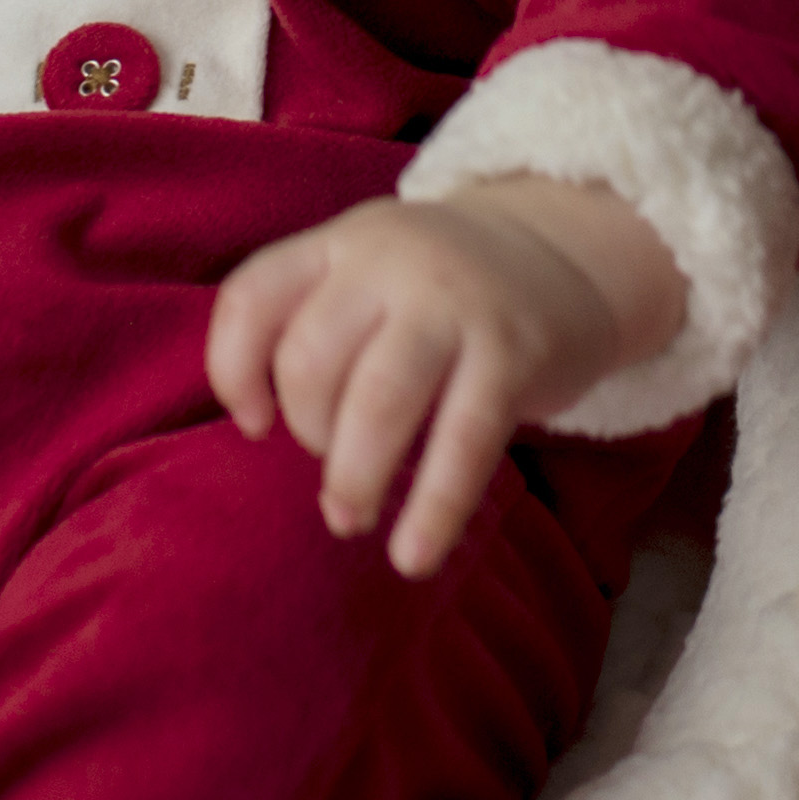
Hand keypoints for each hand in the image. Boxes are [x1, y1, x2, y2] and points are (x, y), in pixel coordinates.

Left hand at [206, 177, 684, 578]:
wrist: (565, 252)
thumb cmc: (440, 292)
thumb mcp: (371, 273)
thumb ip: (315, 324)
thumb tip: (261, 430)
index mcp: (343, 242)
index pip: (253, 295)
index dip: (233, 370)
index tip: (254, 425)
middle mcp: (393, 260)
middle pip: (310, 359)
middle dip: (309, 433)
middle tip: (333, 472)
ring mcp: (456, 302)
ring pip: (378, 400)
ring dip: (354, 476)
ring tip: (351, 520)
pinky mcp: (514, 352)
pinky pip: (462, 443)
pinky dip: (433, 510)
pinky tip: (415, 556)